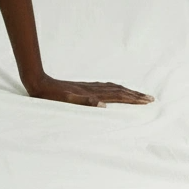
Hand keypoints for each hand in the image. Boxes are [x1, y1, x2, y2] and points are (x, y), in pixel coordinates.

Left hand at [26, 74, 153, 106]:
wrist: (38, 83)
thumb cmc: (51, 96)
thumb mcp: (66, 101)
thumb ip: (84, 102)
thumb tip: (103, 104)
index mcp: (92, 93)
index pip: (117, 95)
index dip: (132, 98)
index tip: (146, 100)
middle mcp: (92, 89)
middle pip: (118, 91)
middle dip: (134, 95)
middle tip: (150, 98)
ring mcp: (87, 88)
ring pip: (112, 89)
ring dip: (126, 92)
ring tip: (137, 94)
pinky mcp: (82, 88)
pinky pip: (104, 88)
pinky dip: (114, 90)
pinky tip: (114, 91)